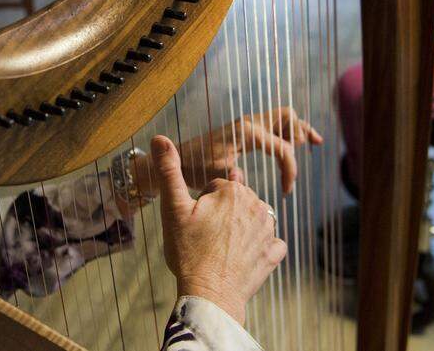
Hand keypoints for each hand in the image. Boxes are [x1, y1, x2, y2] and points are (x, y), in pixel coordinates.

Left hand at [133, 107, 323, 197]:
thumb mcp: (213, 174)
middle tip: (314, 146)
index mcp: (246, 133)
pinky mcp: (245, 131)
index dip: (290, 169)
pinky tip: (294, 144)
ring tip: (312, 142)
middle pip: (287, 116)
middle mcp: (249, 123)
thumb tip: (241, 175)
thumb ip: (230, 175)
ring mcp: (248, 124)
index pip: (282, 147)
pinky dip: (286, 131)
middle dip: (302, 130)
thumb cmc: (194, 169)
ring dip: (297, 128)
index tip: (286, 191)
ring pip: (282, 117)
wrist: (179, 160)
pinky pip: (273, 125)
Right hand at [151, 135, 285, 324]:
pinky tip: (242, 258)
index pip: (217, 187)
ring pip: (253, 219)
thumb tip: (158, 138)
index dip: (202, 205)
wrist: (209, 295)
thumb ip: (169, 171)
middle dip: (222, 214)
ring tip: (221, 248)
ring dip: (240, 229)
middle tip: (205, 237)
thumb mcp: (173, 209)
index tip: (196, 223)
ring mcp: (268, 230)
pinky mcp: (274, 253)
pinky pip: (270, 242)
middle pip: (236, 201)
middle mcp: (256, 205)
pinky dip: (259, 248)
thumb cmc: (188, 252)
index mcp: (233, 191)